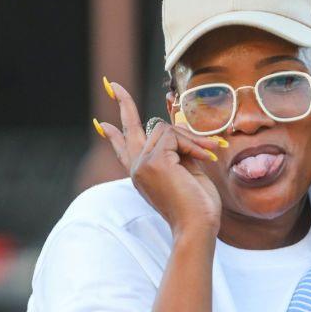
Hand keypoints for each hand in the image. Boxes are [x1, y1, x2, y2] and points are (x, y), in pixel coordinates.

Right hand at [96, 81, 223, 237]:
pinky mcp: (153, 161)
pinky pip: (175, 136)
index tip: (99, 124)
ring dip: (192, 140)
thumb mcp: (188, 172)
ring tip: (211, 155)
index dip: (113, 135)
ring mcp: (142, 164)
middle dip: (122, 103)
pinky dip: (194, 145)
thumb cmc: (198, 207)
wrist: (198, 226)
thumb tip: (176, 128)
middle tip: (111, 85)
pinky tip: (206, 158)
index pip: (124, 150)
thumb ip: (179, 151)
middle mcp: (137, 168)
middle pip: (129, 128)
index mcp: (143, 174)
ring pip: (166, 130)